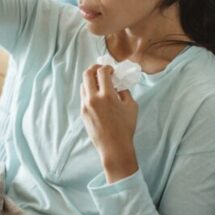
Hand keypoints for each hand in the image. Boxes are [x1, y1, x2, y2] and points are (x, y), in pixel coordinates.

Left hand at [80, 64, 139, 178]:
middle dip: (94, 68)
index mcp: (107, 96)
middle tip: (101, 70)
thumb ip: (124, 92)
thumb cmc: (126, 127)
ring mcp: (86, 106)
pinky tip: (98, 96)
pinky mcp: (83, 112)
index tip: (112, 70)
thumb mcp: (131, 106)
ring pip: (83, 85)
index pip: (101, 72)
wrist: (114, 147)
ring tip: (100, 84)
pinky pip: (83, 96)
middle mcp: (93, 99)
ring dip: (91, 80)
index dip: (107, 67)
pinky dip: (89, 91)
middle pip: (87, 74)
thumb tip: (118, 84)